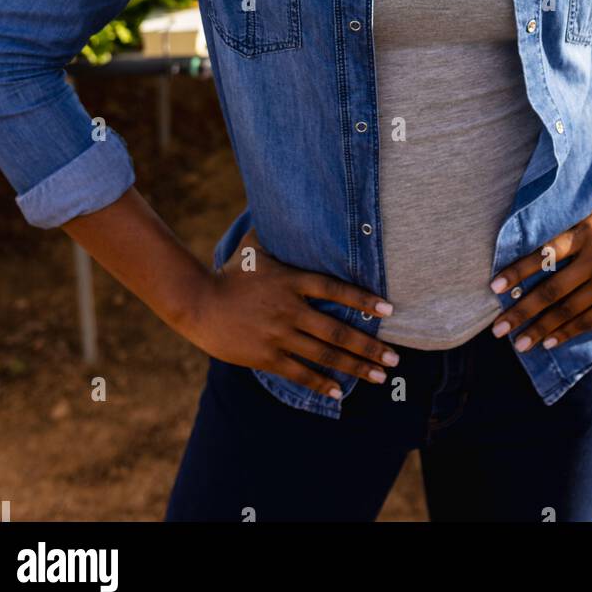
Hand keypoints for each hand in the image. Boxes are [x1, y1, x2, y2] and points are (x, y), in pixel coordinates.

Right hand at [180, 230, 399, 400]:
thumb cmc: (230, 271)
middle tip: (394, 358)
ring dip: (354, 367)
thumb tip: (285, 199)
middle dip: (369, 347)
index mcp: (291, 281)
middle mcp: (289, 310)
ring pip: (324, 355)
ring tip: (379, 376)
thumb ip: (276, 230)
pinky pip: (299, 372)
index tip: (388, 309)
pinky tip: (339, 392)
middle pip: (338, 331)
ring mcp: (278, 335)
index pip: (335, 290)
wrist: (197, 303)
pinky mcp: (266, 356)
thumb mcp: (255, 246)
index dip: (363, 299)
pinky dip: (321, 383)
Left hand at [489, 181, 591, 351]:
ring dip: (540, 329)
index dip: (518, 271)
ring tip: (517, 344)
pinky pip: (589, 320)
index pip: (546, 253)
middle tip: (497, 328)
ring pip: (568, 310)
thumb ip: (576, 193)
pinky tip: (547, 343)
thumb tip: (543, 175)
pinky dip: (567, 332)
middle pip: (552, 289)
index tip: (494, 286)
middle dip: (522, 311)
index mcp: (588, 231)